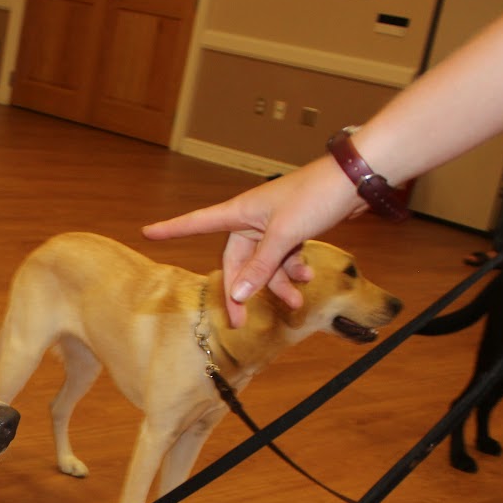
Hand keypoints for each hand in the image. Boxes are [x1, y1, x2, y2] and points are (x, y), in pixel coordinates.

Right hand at [143, 155, 359, 326]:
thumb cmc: (314, 197)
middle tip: (240, 322)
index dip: (172, 229)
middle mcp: (252, 219)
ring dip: (276, 284)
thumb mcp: (283, 236)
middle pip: (237, 261)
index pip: (197, 222)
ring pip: (265, 263)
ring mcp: (273, 225)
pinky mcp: (293, 228)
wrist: (355, 179)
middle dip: (243, 290)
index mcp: (240, 213)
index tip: (147, 232)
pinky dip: (292, 270)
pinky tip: (306, 279)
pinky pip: (283, 257)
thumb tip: (236, 294)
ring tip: (294, 301)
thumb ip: (260, 267)